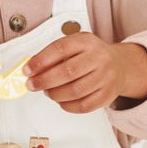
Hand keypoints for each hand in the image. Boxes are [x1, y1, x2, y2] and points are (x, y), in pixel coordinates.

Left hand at [24, 33, 146, 112]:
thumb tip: (30, 69)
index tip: (27, 70)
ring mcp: (106, 77)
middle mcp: (99, 58)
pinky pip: (84, 105)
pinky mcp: (108, 94)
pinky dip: (67, 106)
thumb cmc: (89, 55)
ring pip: (75, 91)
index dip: (40, 61)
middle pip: (67, 72)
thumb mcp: (73, 46)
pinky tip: (61, 101)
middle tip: (32, 85)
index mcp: (86, 41)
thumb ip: (52, 55)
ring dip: (55, 94)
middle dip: (44, 81)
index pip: (60, 49)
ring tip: (47, 92)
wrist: (119, 64)